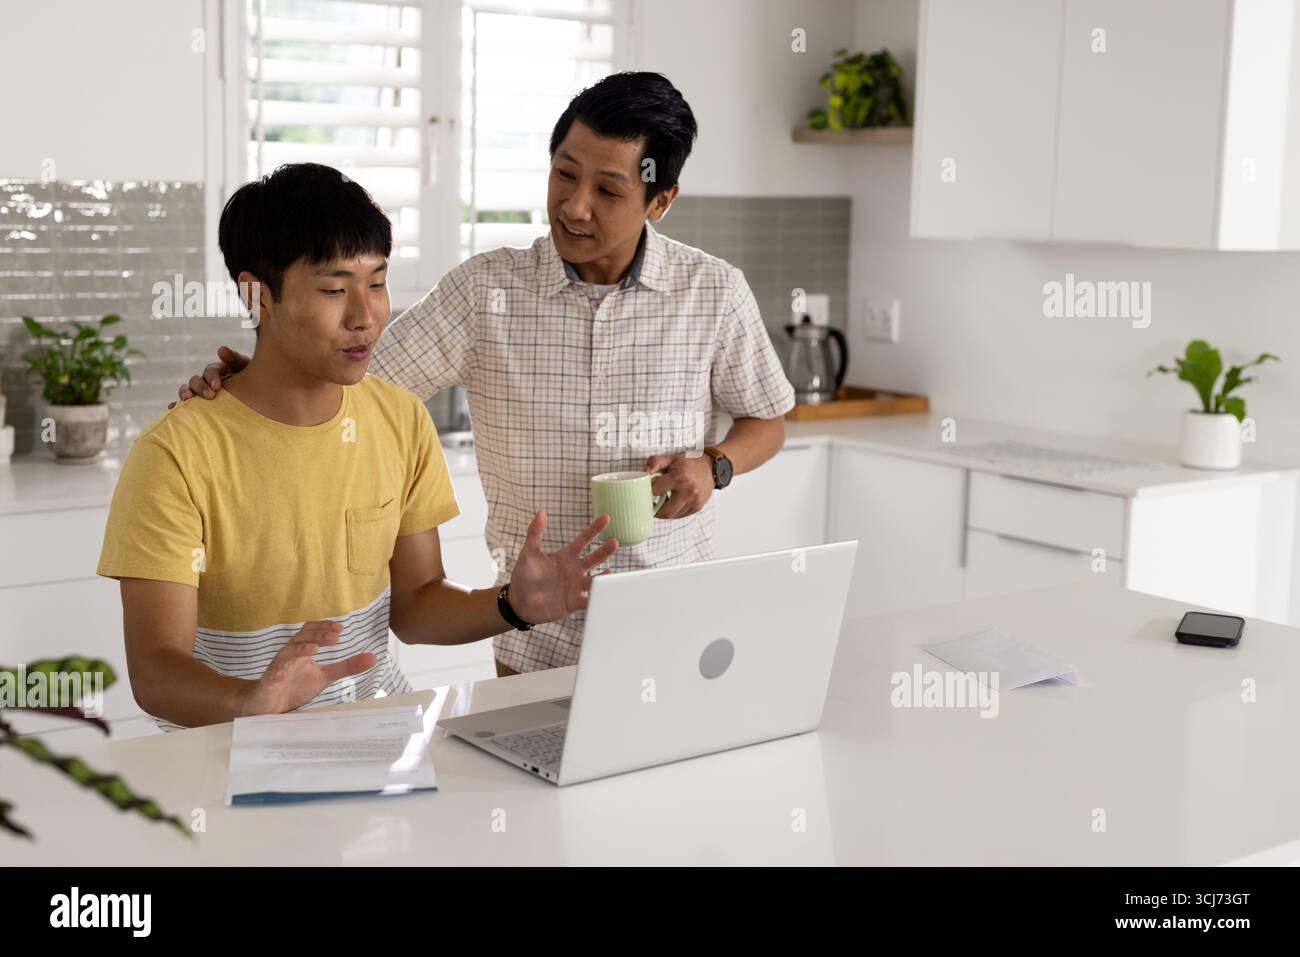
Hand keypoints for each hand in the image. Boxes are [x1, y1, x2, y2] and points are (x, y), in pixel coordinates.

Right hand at [168, 346, 249, 407]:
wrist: (258, 396)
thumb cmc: (254, 379)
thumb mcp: (247, 367)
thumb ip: (235, 358)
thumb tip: (220, 349)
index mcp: (219, 370)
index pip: (210, 370)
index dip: (212, 377)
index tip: (217, 386)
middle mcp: (207, 380)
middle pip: (196, 380)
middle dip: (200, 387)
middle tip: (210, 396)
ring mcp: (202, 393)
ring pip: (188, 390)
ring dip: (184, 393)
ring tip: (186, 400)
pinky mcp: (200, 405)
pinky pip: (186, 405)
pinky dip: (177, 406)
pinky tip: (172, 409)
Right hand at [239, 620, 376, 716]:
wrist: (268, 705)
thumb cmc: (295, 687)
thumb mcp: (325, 676)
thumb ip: (346, 666)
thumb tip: (373, 657)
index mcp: (302, 651)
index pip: (311, 632)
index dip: (324, 627)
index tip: (340, 628)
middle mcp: (289, 655)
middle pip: (300, 638)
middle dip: (317, 635)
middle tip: (335, 637)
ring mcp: (277, 668)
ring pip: (286, 654)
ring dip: (299, 649)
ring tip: (314, 648)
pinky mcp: (268, 684)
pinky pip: (271, 676)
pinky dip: (277, 674)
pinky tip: (283, 674)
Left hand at [506, 511, 617, 624]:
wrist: (519, 603)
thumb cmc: (523, 576)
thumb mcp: (528, 553)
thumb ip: (535, 534)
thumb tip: (540, 512)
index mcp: (566, 556)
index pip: (584, 540)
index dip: (594, 529)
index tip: (606, 518)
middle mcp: (575, 570)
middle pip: (594, 558)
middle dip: (605, 551)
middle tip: (614, 542)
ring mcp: (576, 586)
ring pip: (595, 580)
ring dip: (604, 576)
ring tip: (610, 572)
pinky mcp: (574, 603)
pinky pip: (589, 601)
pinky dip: (597, 599)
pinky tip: (603, 595)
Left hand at [644, 453, 713, 518]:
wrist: (711, 467)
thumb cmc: (688, 463)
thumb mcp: (670, 459)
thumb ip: (654, 463)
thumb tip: (643, 473)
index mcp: (680, 477)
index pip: (655, 491)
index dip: (649, 490)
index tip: (649, 489)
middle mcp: (688, 491)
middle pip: (665, 512)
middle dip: (655, 509)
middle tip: (652, 503)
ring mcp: (694, 501)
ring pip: (672, 516)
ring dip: (665, 510)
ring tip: (664, 500)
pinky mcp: (697, 507)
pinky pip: (680, 515)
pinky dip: (674, 511)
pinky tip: (673, 501)